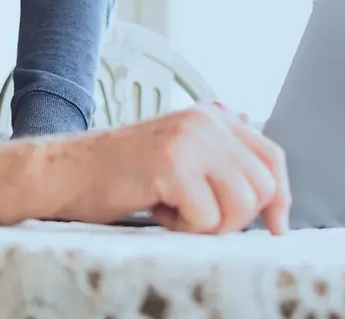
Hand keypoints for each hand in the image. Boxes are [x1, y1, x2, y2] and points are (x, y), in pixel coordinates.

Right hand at [0, 104, 290, 234]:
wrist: (65, 173)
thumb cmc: (119, 175)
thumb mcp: (180, 157)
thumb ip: (220, 162)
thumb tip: (272, 200)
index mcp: (211, 116)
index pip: (271, 156)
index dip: (279, 196)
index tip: (277, 225)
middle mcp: (205, 120)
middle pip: (262, 186)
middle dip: (235, 218)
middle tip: (194, 216)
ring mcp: (190, 138)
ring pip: (241, 205)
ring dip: (208, 224)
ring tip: (173, 210)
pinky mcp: (173, 162)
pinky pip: (207, 217)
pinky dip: (183, 228)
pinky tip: (156, 209)